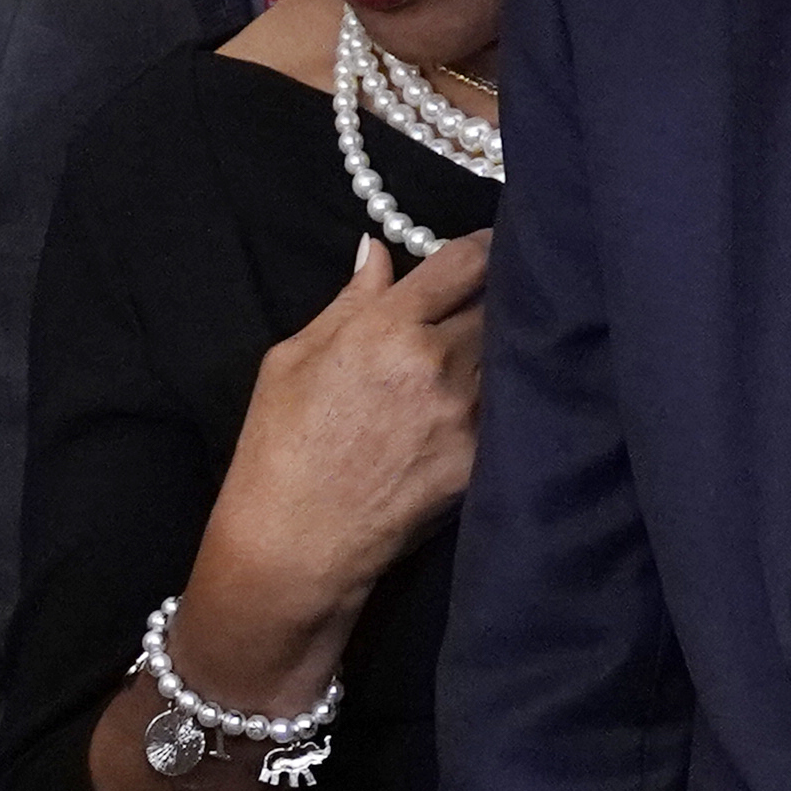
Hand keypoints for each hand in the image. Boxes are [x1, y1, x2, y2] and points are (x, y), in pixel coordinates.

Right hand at [194, 233, 493, 631]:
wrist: (296, 543)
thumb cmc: (280, 449)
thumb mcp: (293, 359)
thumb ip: (348, 302)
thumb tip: (379, 253)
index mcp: (386, 327)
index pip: (467, 261)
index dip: (484, 246)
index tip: (487, 249)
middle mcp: (437, 362)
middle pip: (500, 303)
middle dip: (494, 298)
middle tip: (481, 305)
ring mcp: (465, 414)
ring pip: (510, 356)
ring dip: (501, 349)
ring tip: (479, 359)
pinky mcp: (481, 459)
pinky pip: (506, 410)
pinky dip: (500, 399)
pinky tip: (477, 407)